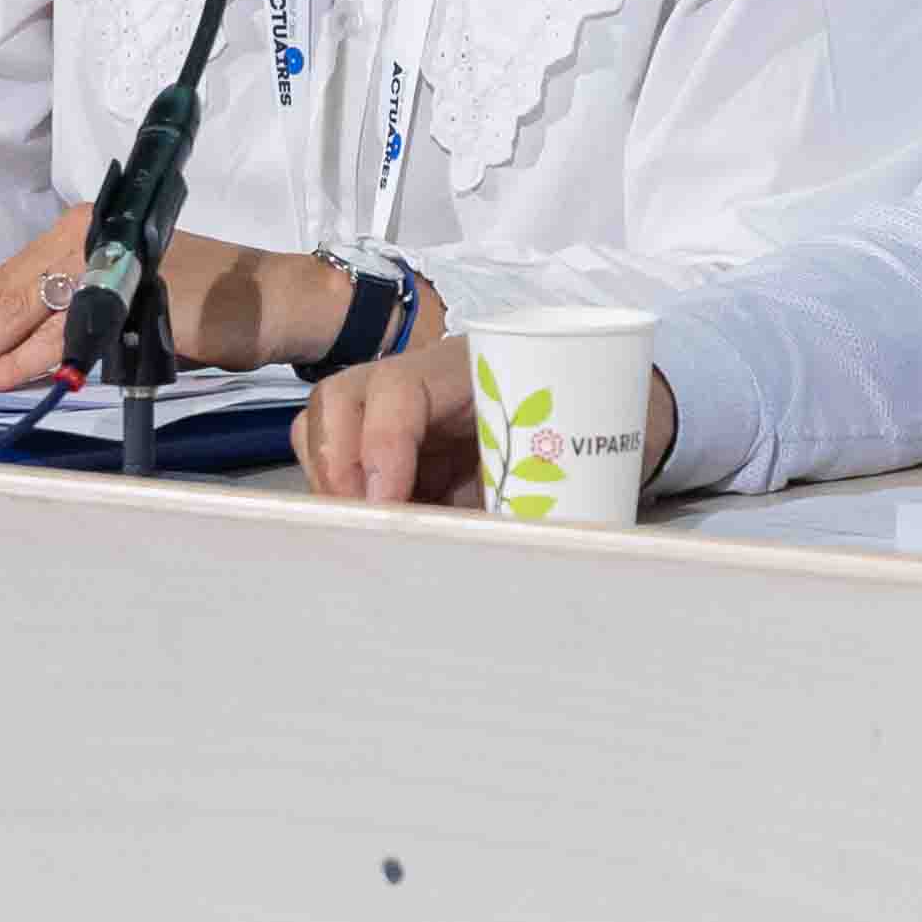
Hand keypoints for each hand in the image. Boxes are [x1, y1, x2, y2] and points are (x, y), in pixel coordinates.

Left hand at [0, 217, 339, 392]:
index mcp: (78, 234)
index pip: (4, 283)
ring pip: (19, 311)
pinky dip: (19, 361)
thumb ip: (71, 325)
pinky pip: (60, 334)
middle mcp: (83, 237)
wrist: (271, 300)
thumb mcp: (125, 308)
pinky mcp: (125, 290)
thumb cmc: (203, 307)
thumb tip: (8, 363)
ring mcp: (103, 260)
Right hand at [298, 340, 681, 505]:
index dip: (383, 444)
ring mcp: (395, 410)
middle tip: (364, 523)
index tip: (388, 502)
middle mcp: (420, 381)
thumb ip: (524, 501)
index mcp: (468, 368)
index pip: (400, 389)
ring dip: (330, 479)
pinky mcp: (389, 445)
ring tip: (362, 530)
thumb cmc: (582, 435)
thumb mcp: (559, 466)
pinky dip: (339, 493)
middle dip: (338, 463)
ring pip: (326, 424)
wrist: (594, 420)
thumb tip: (496, 553)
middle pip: (341, 398)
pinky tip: (368, 529)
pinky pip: (338, 458)